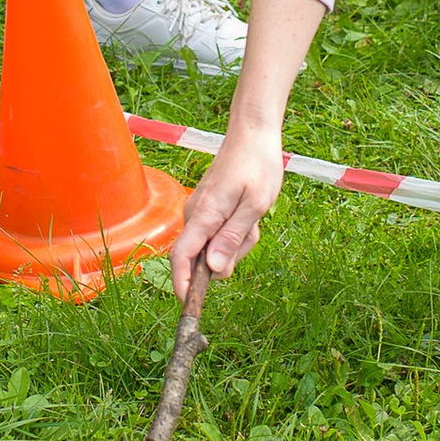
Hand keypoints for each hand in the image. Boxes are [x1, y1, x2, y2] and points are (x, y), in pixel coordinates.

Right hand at [170, 122, 286, 297]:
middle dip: (229, 257)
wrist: (252, 135)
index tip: (190, 305)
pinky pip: (217, 235)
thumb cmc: (257, 166)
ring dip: (237, 242)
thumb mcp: (255, 205)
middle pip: (202, 258)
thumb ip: (233, 238)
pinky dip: (235, 232)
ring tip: (252, 216)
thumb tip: (213, 269)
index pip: (182, 257)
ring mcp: (198, 213)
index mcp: (204, 214)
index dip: (182, 284)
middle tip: (253, 230)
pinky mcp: (206, 211)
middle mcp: (194, 215)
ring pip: (213, 248)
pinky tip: (247, 212)